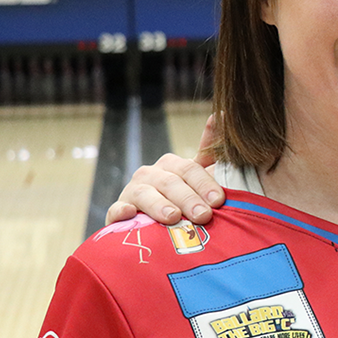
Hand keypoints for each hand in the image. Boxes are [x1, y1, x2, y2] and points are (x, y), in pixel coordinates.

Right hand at [104, 114, 224, 224]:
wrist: (154, 224)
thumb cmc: (184, 200)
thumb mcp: (199, 178)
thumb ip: (211, 152)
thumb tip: (221, 113)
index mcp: (172, 165)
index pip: (190, 169)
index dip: (205, 184)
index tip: (219, 200)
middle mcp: (151, 174)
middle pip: (170, 183)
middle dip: (188, 199)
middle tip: (204, 215)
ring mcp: (132, 192)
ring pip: (145, 195)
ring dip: (159, 205)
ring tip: (173, 217)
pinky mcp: (118, 212)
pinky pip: (116, 210)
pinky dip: (121, 211)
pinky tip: (129, 213)